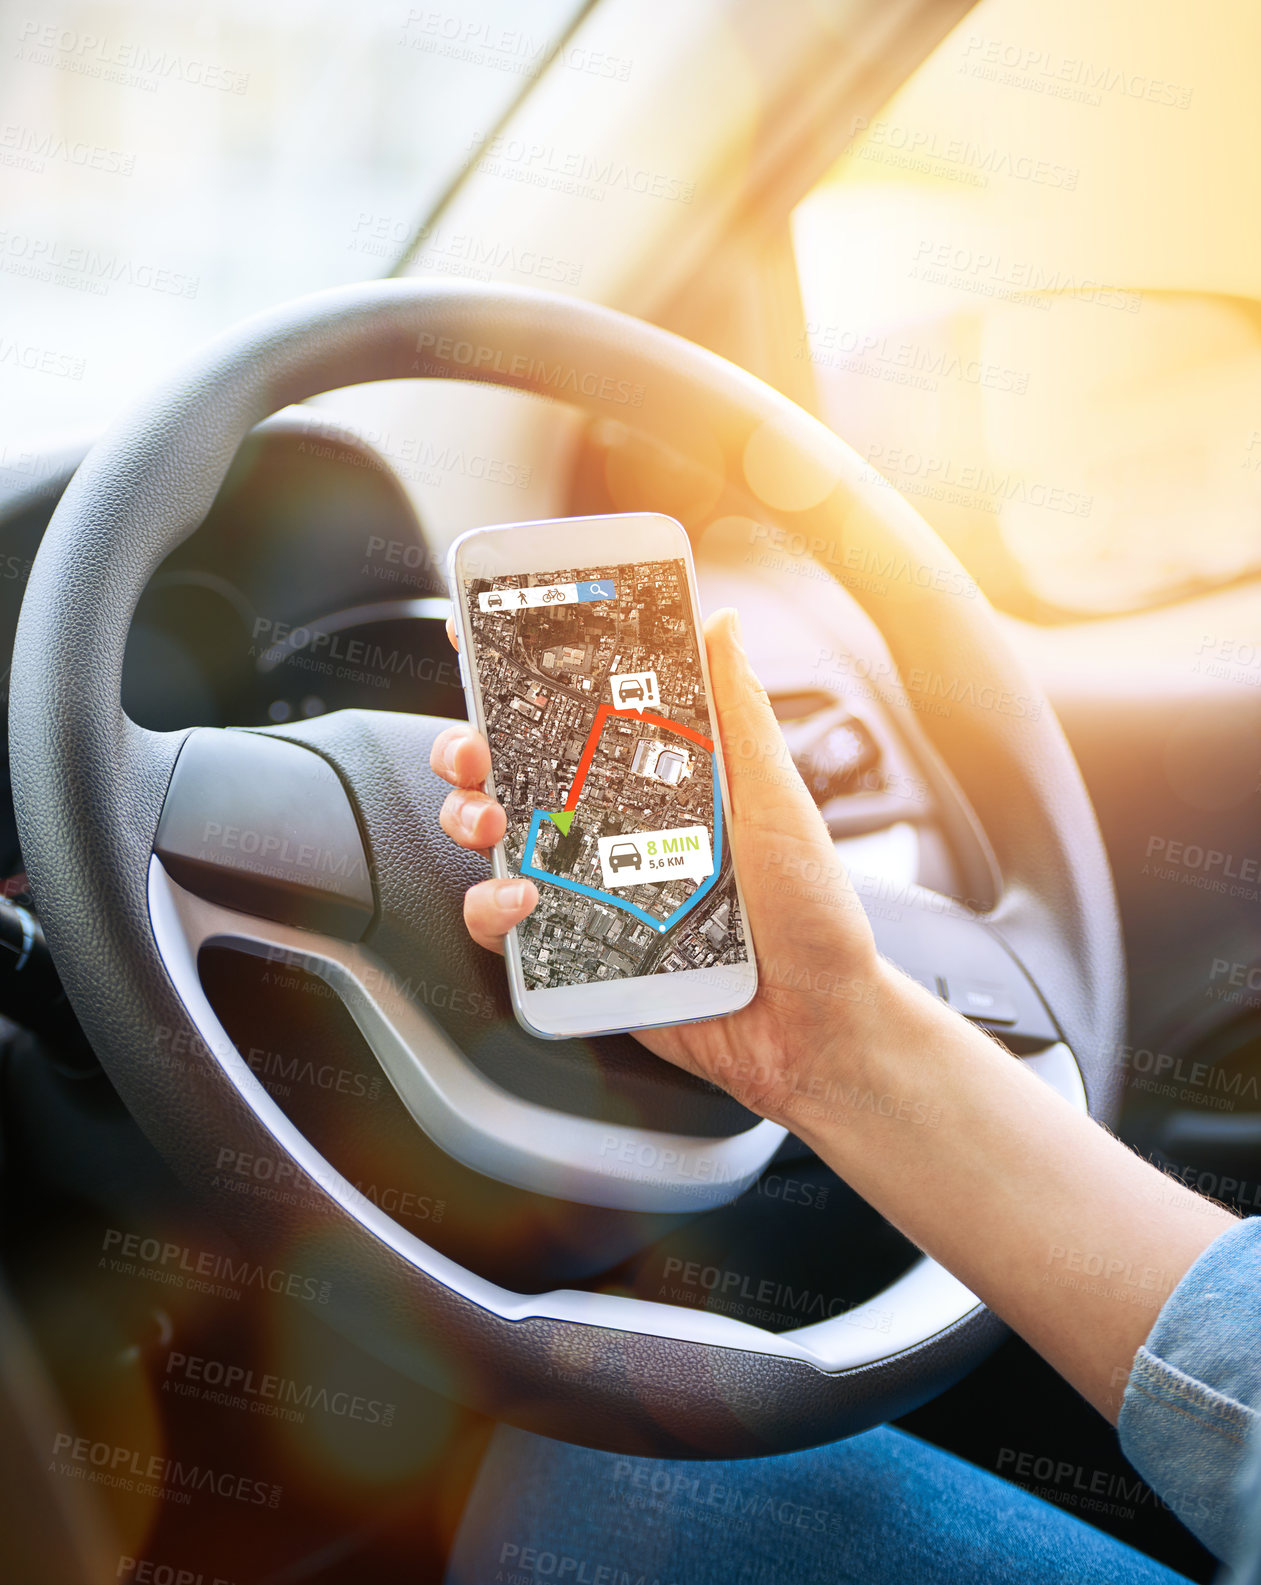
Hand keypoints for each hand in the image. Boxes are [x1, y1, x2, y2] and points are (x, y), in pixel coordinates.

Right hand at [429, 607, 889, 1124]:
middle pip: (513, 772)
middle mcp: (612, 830)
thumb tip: (722, 623)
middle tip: (473, 749)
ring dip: (468, 818)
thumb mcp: (778, 800)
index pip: (578, 717)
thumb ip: (740, 715)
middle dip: (470, 747)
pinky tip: (521, 899)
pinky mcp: (573, 952)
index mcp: (658, 782)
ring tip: (489, 823)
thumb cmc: (811, 915)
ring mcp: (587, 890)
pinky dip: (493, 908)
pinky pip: (506, 925)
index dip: (522, 678)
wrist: (813, 1026)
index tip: (475, 634)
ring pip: (493, 841)